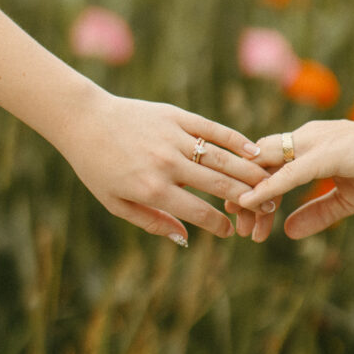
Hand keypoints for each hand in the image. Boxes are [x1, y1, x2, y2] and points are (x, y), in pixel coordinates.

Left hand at [56, 85, 273, 244]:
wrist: (84, 120)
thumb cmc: (97, 166)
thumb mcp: (115, 203)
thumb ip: (152, 222)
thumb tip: (185, 238)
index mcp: (152, 189)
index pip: (198, 211)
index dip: (219, 225)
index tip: (231, 231)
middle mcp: (167, 163)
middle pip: (219, 184)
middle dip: (248, 199)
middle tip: (267, 207)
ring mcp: (173, 136)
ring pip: (222, 157)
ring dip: (250, 172)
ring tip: (269, 183)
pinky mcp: (176, 115)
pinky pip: (213, 129)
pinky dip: (236, 140)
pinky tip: (253, 151)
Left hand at [237, 120, 353, 237]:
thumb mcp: (345, 200)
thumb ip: (317, 213)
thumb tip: (288, 231)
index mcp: (310, 144)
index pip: (270, 164)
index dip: (254, 191)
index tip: (245, 221)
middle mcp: (306, 137)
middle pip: (260, 162)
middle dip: (243, 191)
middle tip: (235, 225)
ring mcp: (314, 142)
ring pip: (268, 165)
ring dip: (251, 193)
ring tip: (240, 221)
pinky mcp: (325, 153)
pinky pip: (288, 172)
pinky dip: (267, 187)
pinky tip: (250, 202)